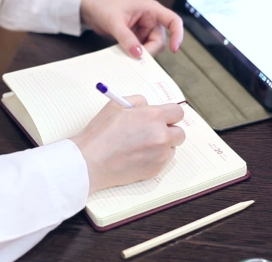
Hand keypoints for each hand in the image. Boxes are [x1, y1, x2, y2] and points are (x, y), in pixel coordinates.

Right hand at [70, 96, 185, 193]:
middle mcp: (162, 136)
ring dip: (162, 146)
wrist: (91, 161)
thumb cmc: (101, 133)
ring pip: (171, 148)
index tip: (163, 118)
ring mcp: (160, 155)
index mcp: (154, 117)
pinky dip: (154, 158)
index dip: (169, 115)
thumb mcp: (116, 105)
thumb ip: (137, 102)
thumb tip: (147, 106)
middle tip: (153, 132)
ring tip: (141, 146)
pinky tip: (137, 156)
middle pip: (180, 133)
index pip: (178, 112)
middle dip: (169, 131)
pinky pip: (162, 161)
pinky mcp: (155, 170)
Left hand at [80, 0, 183, 57]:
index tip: (174, 49)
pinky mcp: (136, 37)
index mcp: (151, 10)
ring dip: (142, 53)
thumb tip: (138, 54)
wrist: (91, 8)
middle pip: (160, 40)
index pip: (173, 21)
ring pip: (151, 47)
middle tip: (136, 56)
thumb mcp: (115, 23)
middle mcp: (151, 19)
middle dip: (150, 50)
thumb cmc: (104, 7)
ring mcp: (144, 29)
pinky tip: (126, 54)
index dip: (177, 35)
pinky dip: (135, 54)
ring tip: (126, 53)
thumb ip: (127, 38)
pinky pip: (141, 49)